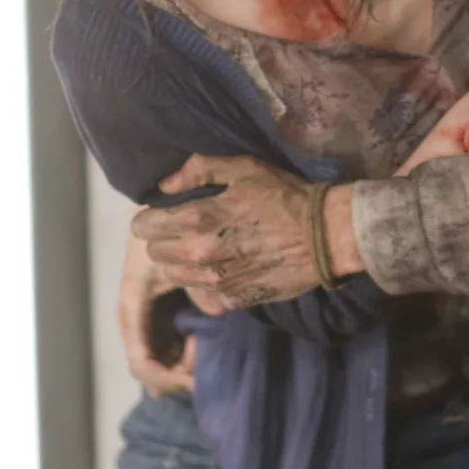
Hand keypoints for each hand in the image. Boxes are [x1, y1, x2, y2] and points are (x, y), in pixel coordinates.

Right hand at [117, 228, 195, 396]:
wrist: (155, 215)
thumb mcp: (179, 257)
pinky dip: (185, 353)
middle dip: (179, 373)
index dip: (168, 380)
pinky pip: (167, 349)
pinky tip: (202, 340)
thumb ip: (198, 285)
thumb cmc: (162, 235)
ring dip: (183, 363)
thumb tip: (217, 312)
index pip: (142, 364)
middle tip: (207, 355)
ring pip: (161, 363)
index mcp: (131, 310)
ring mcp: (142, 323)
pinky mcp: (154, 318)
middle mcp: (132, 323)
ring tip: (206, 342)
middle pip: (151, 371)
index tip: (197, 379)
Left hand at [132, 155, 329, 311]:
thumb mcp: (244, 169)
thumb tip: (165, 184)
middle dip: (163, 240)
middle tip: (182, 230)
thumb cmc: (284, 196)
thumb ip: (198, 170)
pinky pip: (200, 295)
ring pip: (174, 277)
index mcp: (198, 219)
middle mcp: (200, 254)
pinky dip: (203, 283)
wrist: (324, 236)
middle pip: (155, 253)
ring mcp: (215, 281)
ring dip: (180, 263)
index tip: (161, 214)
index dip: (148, 219)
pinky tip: (219, 268)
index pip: (145, 227)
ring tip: (200, 249)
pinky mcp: (232, 299)